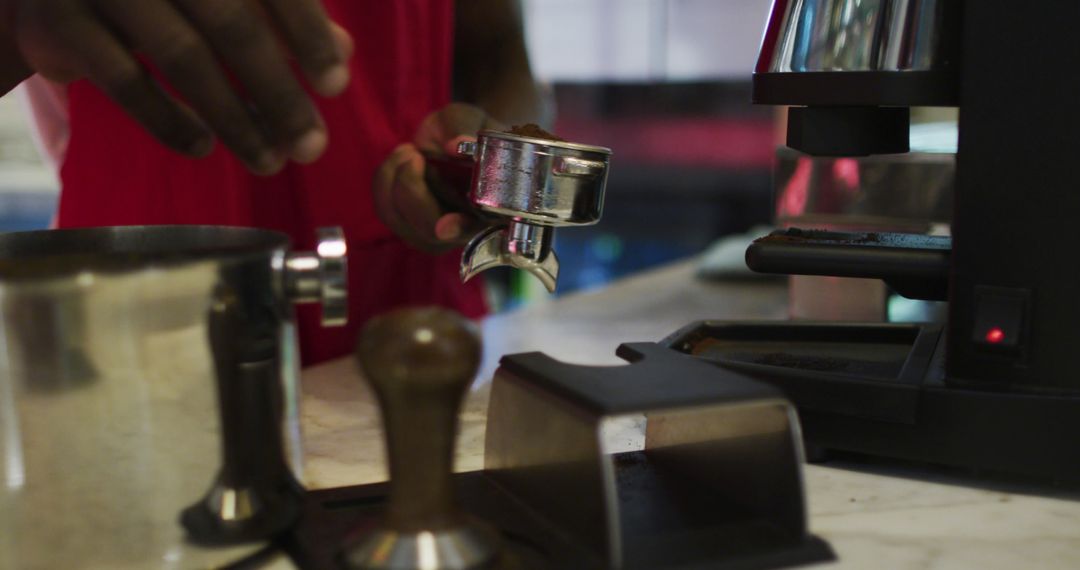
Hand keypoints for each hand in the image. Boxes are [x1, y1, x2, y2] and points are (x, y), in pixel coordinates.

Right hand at [4, 0, 353, 173]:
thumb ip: (281, 12)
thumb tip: (344, 53)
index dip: (308, 32)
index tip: (336, 86)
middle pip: (232, 25)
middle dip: (278, 94)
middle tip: (312, 146)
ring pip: (183, 56)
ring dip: (234, 119)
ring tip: (269, 161)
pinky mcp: (60, 20)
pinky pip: (124, 80)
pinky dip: (168, 120)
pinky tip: (203, 148)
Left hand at [372, 103, 502, 252]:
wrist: (455, 137)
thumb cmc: (471, 129)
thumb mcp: (471, 119)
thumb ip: (466, 129)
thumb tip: (458, 145)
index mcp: (493, 208)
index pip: (478, 228)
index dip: (458, 229)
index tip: (444, 226)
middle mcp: (466, 229)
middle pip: (430, 231)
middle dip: (412, 190)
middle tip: (415, 154)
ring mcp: (435, 233)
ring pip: (401, 220)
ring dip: (394, 179)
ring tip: (410, 150)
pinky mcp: (409, 226)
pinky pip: (385, 209)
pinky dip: (385, 179)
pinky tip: (402, 159)